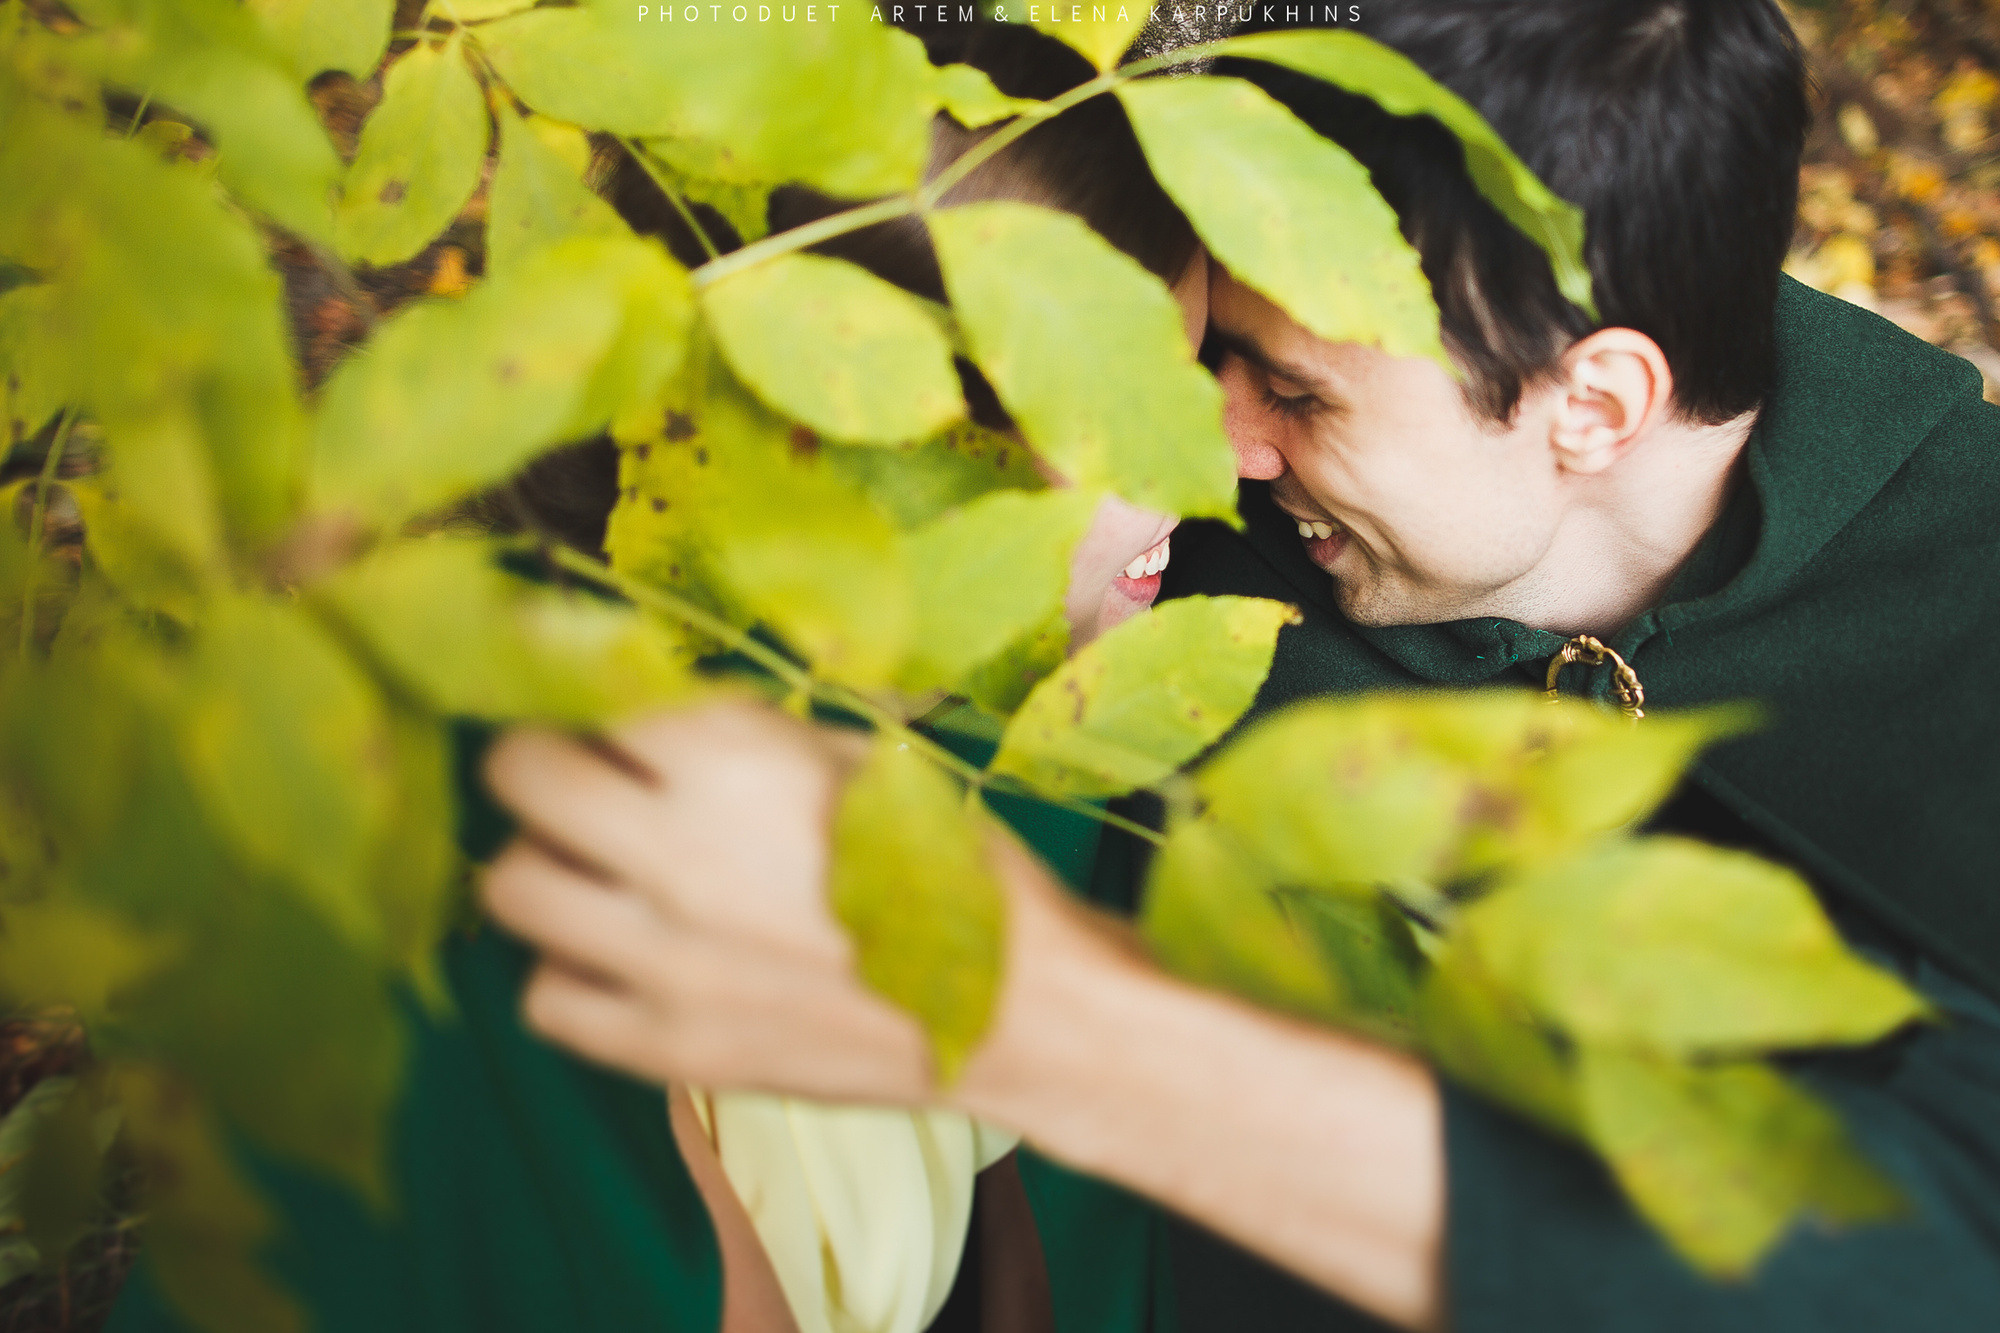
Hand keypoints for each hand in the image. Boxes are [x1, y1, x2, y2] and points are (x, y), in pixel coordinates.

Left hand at [484, 699, 1444, 1329]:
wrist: (1023, 1013)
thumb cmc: (957, 866)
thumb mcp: (860, 756)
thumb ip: (741, 728)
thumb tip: (641, 696)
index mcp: (733, 760)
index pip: (584, 683)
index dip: (581, 676)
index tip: (583, 682)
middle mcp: (677, 852)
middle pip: (517, 774)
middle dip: (540, 757)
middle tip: (579, 769)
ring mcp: (662, 960)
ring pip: (510, 886)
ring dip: (546, 862)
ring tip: (599, 867)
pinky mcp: (665, 1048)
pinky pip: (543, 997)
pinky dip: (568, 969)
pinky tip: (621, 954)